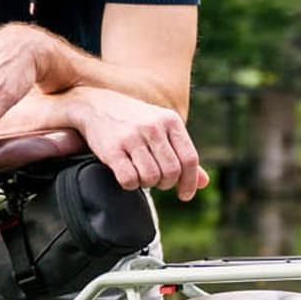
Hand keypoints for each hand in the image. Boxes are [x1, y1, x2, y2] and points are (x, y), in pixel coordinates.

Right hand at [73, 85, 209, 198]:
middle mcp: (153, 127)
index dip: (190, 181)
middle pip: (171, 171)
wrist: (96, 105)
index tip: (185, 194)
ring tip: (142, 175)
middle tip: (158, 182)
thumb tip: (204, 182)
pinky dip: (130, 184)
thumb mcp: (162, 129)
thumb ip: (182, 153)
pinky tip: (128, 176)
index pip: (190, 159)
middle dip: (166, 184)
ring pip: (151, 178)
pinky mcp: (112, 149)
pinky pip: (129, 179)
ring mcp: (132, 137)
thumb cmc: (135, 121)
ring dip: (147, 184)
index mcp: (170, 120)